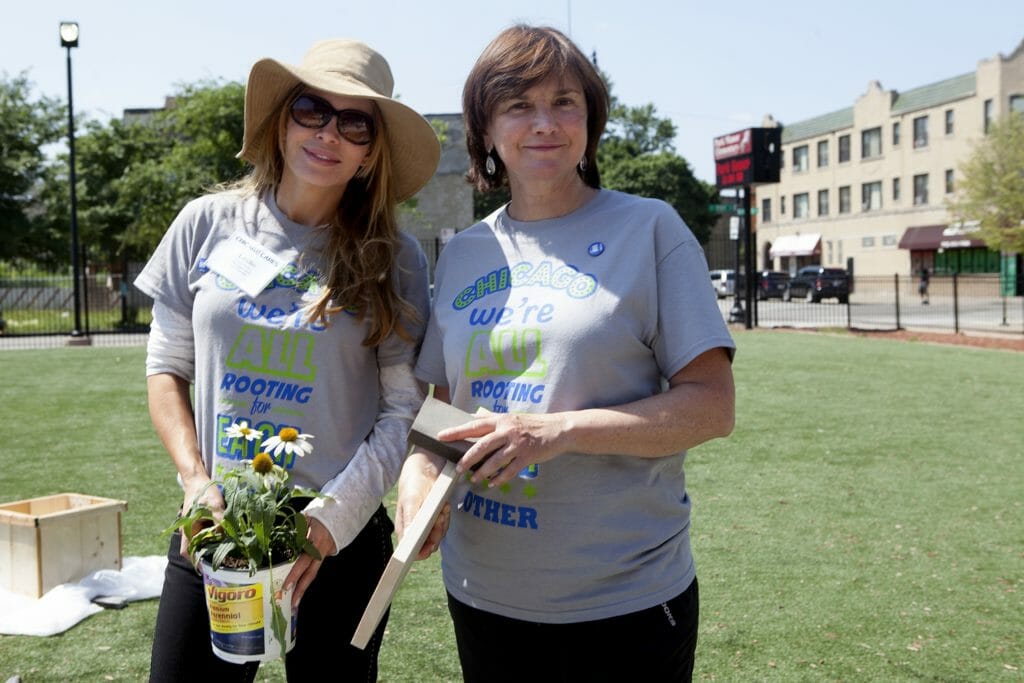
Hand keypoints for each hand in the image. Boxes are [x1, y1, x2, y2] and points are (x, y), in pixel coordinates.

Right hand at [178, 475, 223, 561]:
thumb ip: (220, 522)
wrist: (197, 479)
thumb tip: (227, 537)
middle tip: (224, 558)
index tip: (208, 568)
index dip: (196, 562)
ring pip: (202, 540)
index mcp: (188, 529)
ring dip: (212, 543)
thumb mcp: (215, 506)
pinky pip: (206, 532)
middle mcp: (188, 530)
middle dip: (208, 554)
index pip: (188, 552)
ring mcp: (192, 525)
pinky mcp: (199, 521)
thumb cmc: (204, 492)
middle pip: (197, 548)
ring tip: (227, 548)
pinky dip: (214, 535)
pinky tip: (225, 533)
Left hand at [285, 517, 335, 608]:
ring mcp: (324, 554)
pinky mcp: (324, 555)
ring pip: (312, 574)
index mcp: (316, 542)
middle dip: (300, 590)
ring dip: (303, 588)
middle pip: (310, 574)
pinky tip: (298, 588)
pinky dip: (305, 579)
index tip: (287, 586)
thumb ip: (297, 526)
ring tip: (294, 603)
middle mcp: (321, 551)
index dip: (295, 574)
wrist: (343, 513)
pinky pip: (313, 568)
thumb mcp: (308, 516)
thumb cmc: (323, 514)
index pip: (303, 561)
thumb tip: (282, 533)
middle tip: (291, 604)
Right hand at [396, 452, 449, 559]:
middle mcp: (416, 528)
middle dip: (436, 533)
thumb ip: (409, 521)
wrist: (425, 468)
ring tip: (442, 508)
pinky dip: (446, 516)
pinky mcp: (436, 516)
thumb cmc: (412, 484)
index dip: (420, 552)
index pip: (411, 549)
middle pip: (428, 543)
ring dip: (442, 523)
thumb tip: (407, 541)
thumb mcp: (409, 501)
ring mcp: (427, 522)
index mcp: (405, 528)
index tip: (429, 547)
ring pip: (438, 534)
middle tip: (439, 519)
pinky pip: (444, 523)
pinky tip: (444, 506)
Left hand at [440, 412, 567, 487]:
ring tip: (473, 478)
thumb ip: (493, 420)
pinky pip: (510, 470)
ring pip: (495, 461)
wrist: (558, 429)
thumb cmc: (532, 424)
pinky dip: (500, 478)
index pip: (474, 425)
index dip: (457, 431)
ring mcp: (518, 444)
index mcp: (501, 420)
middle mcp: (508, 431)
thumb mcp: (512, 417)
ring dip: (482, 472)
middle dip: (468, 458)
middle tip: (458, 467)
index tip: (442, 436)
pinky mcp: (528, 456)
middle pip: (482, 445)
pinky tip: (492, 483)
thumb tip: (472, 418)